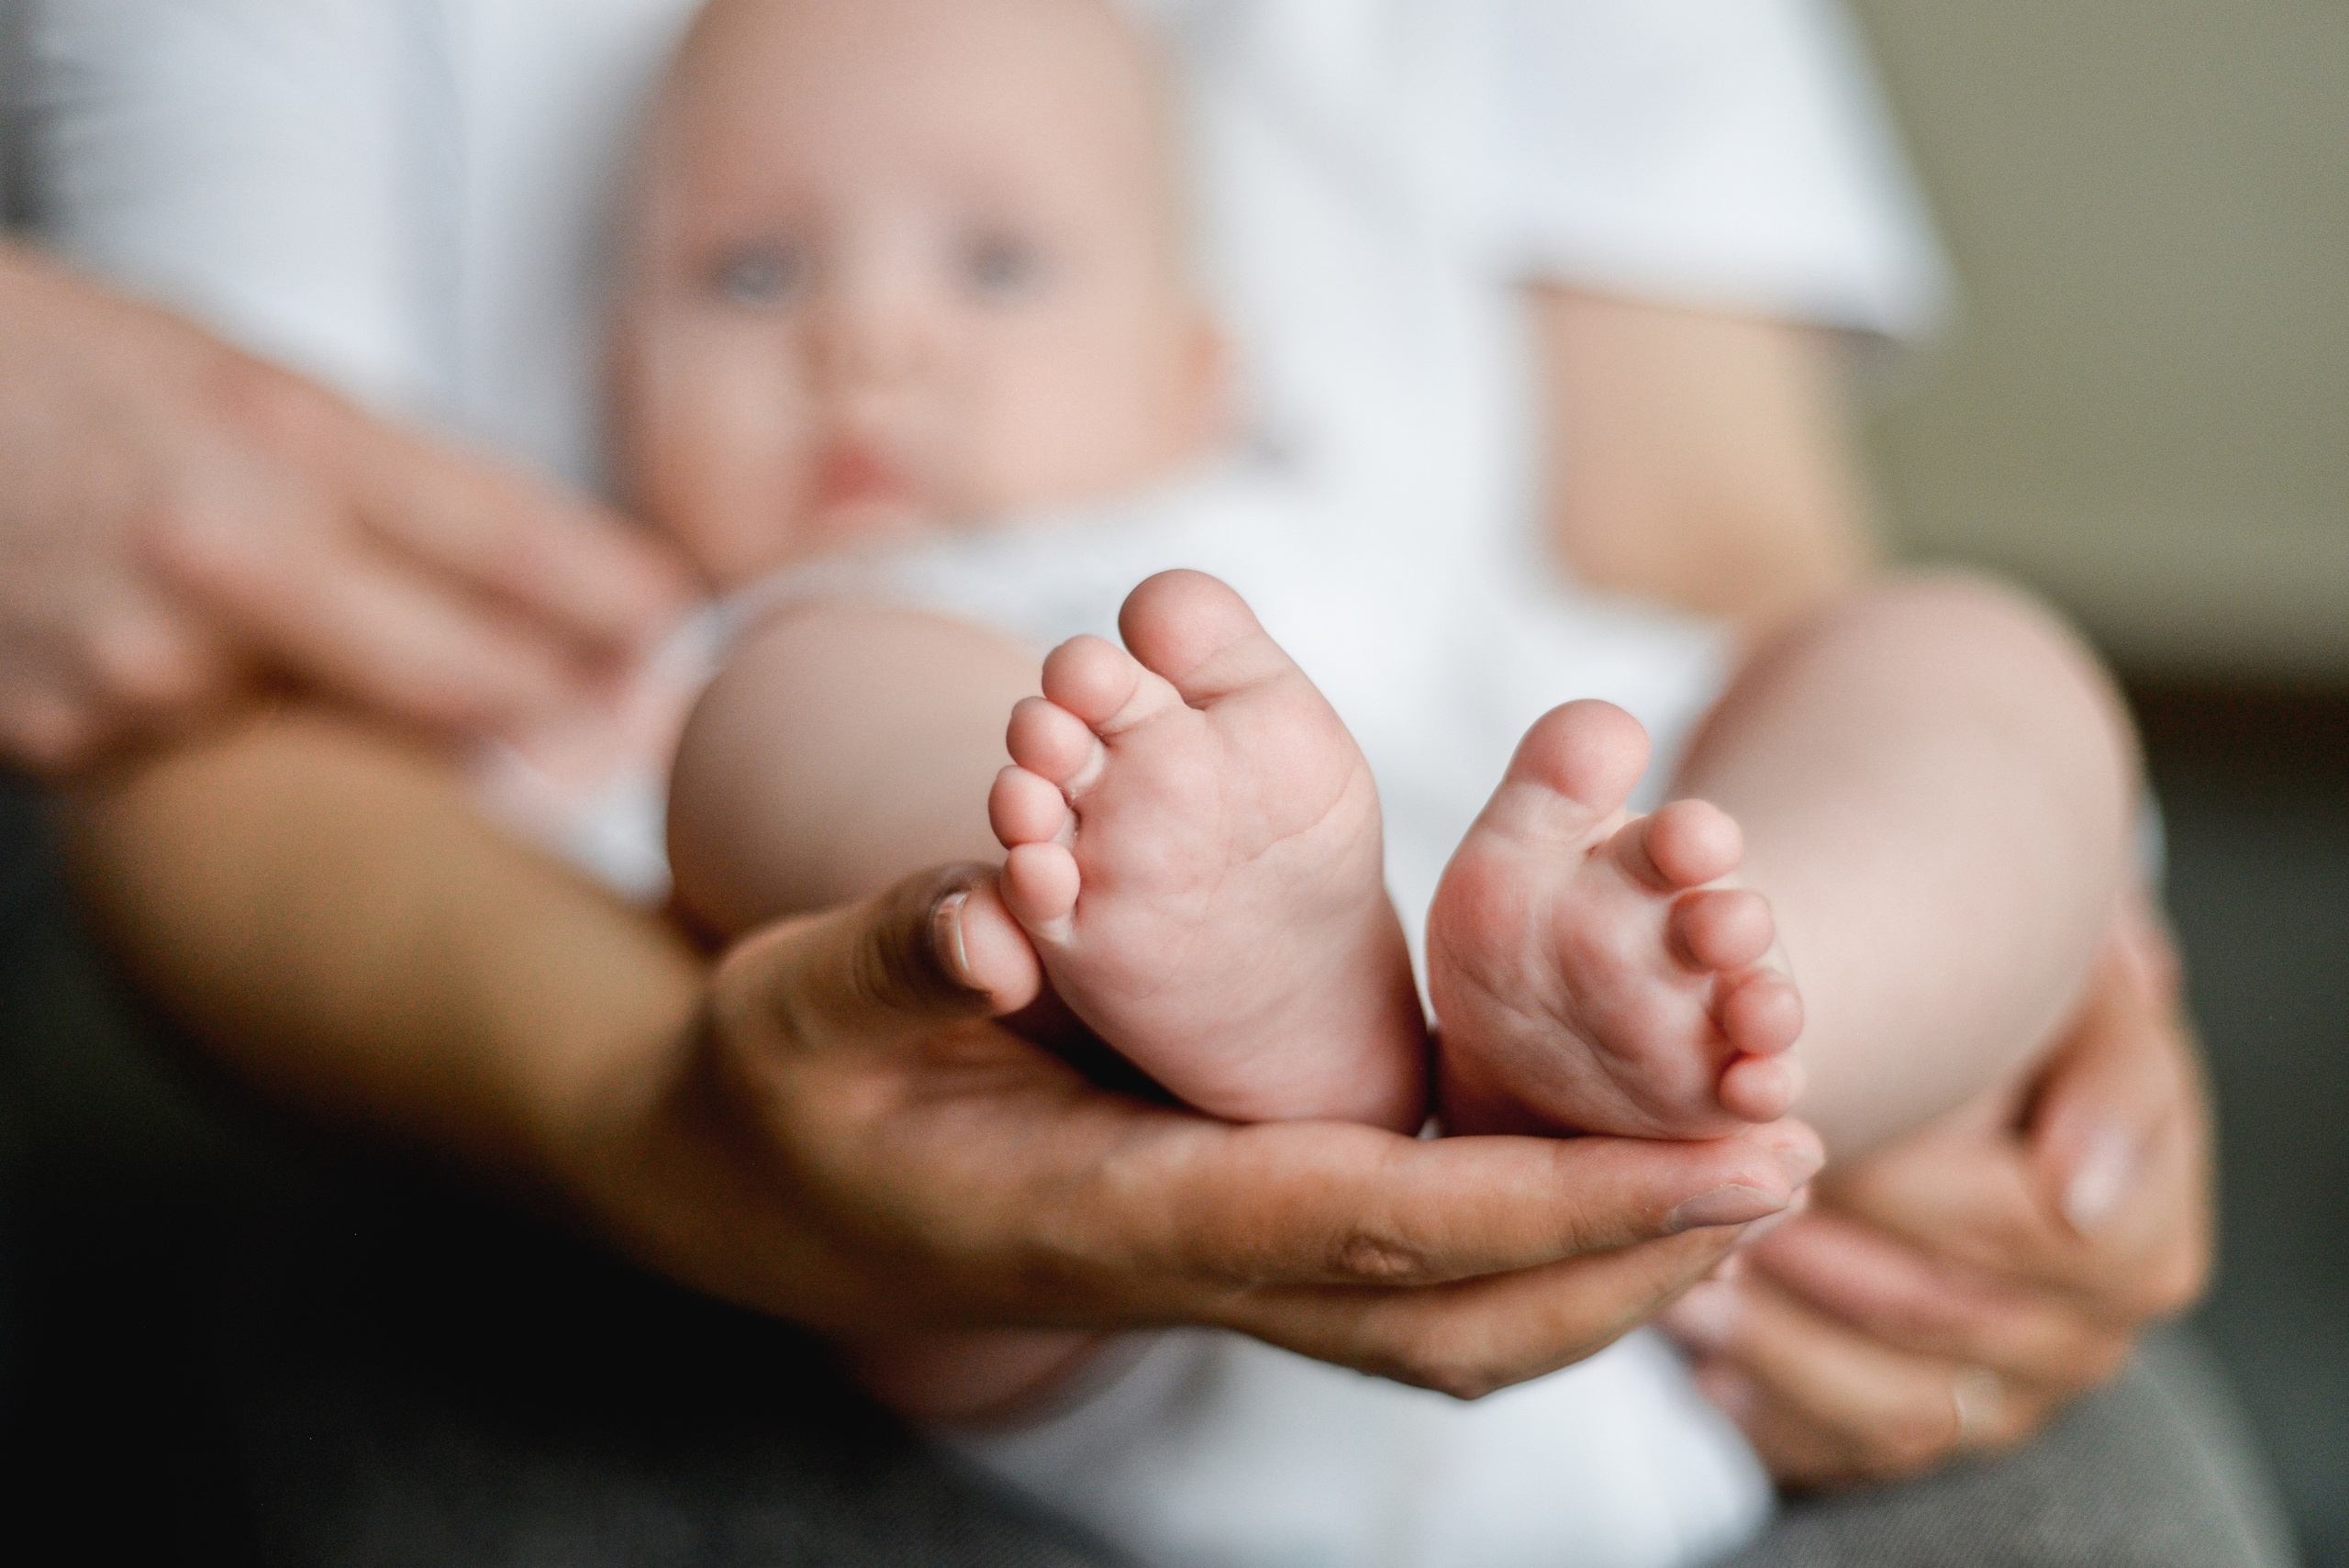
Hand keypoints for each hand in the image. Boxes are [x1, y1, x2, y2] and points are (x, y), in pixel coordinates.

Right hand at [0, 243, 692, 773]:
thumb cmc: (70, 376)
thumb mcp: (255, 385)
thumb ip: (406, 487)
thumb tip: (562, 576)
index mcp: (285, 438)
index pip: (511, 545)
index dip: (618, 607)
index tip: (679, 637)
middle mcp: (227, 554)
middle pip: (470, 680)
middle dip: (565, 711)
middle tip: (619, 724)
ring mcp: (151, 665)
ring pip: (354, 739)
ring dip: (404, 733)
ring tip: (365, 671)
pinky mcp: (83, 741)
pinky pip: (228, 757)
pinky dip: (258, 736)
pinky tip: (205, 674)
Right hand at [581, 865, 1827, 1398]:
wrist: (763, 1183)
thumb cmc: (787, 1078)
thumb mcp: (809, 997)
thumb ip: (906, 944)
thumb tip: (999, 915)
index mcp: (1103, 1209)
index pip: (1361, 1222)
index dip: (1552, 1200)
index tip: (1721, 1165)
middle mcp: (1182, 1266)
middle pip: (1447, 1307)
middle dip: (1629, 1253)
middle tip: (1791, 1165)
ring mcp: (1210, 1274)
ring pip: (1443, 1322)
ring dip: (1603, 1272)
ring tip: (1740, 1187)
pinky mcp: (1221, 1244)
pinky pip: (1406, 1289)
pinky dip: (1526, 1260)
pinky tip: (1607, 1199)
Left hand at [1661, 900, 2210, 1484]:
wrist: (1999, 1077)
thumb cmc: (2031, 1025)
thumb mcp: (2090, 1006)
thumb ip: (2107, 1077)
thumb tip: (2078, 1194)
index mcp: (2143, 1242)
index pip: (2027, 1232)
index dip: (1903, 1187)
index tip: (1805, 1140)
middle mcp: (2086, 1341)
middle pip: (1935, 1313)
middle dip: (1812, 1251)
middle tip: (1704, 1199)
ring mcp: (2005, 1401)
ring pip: (1887, 1405)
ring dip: (1773, 1338)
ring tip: (1683, 1274)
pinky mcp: (1926, 1430)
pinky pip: (1843, 1451)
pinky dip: (1763, 1404)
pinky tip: (1697, 1342)